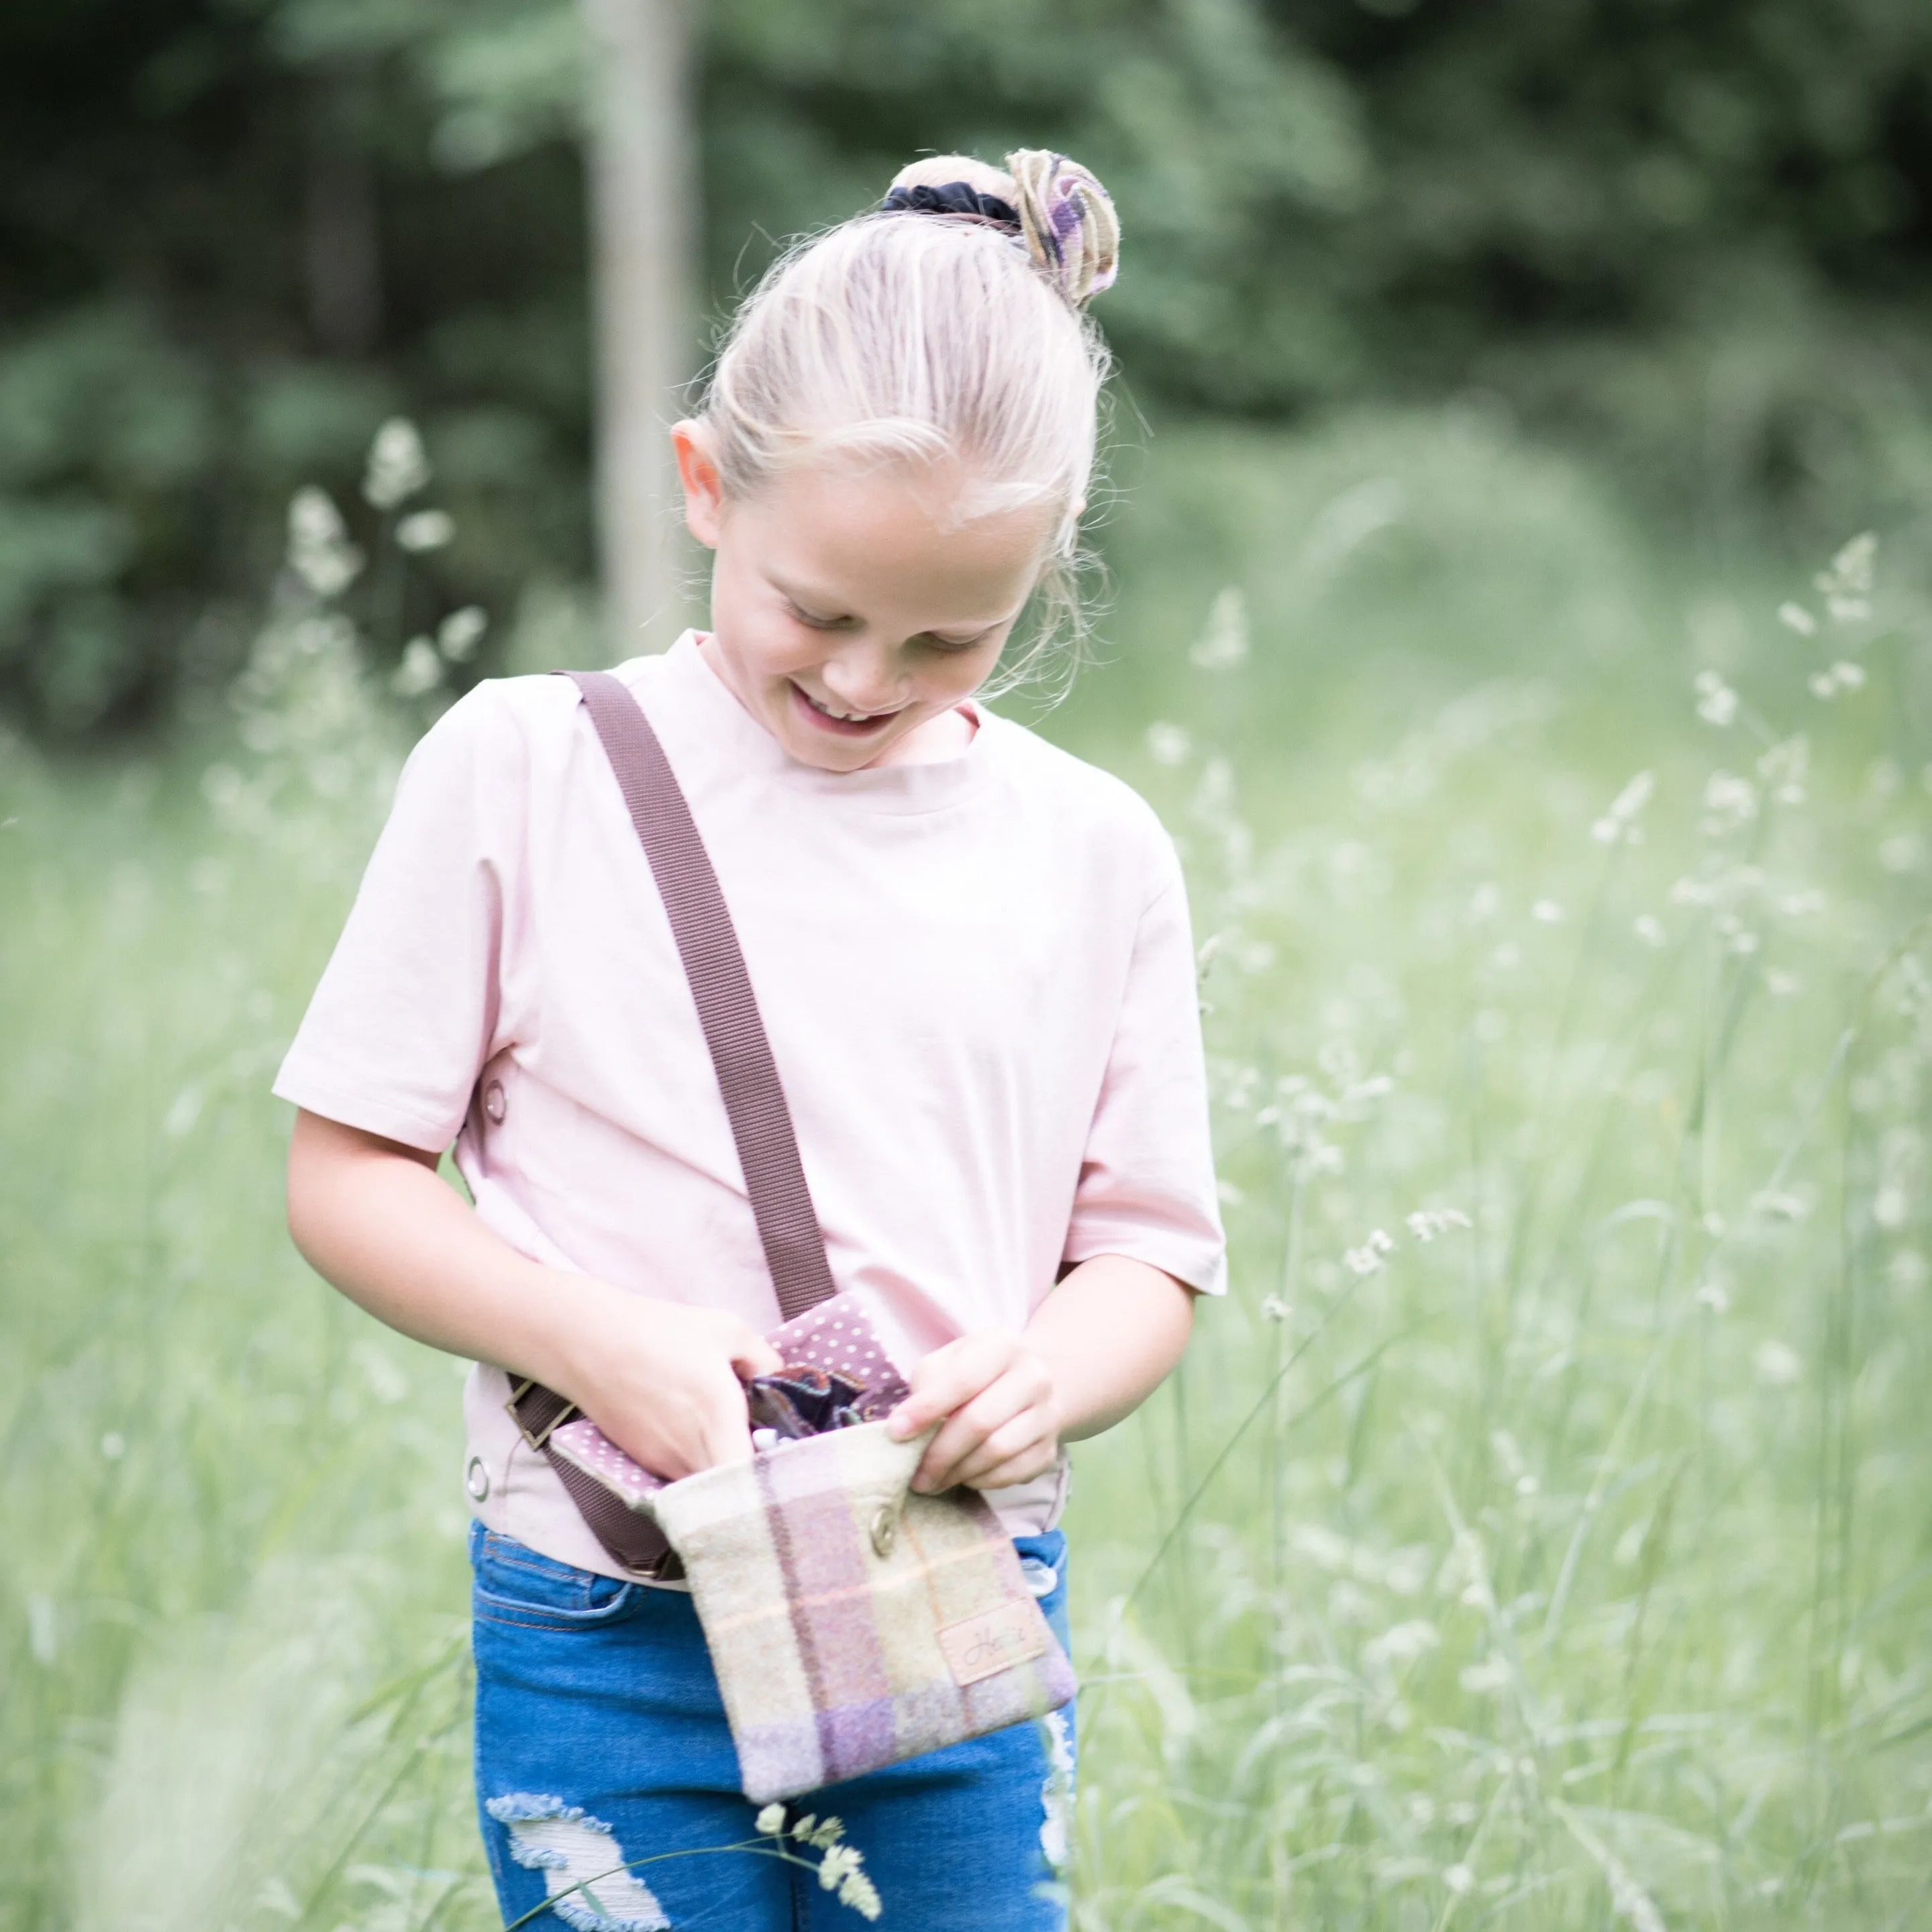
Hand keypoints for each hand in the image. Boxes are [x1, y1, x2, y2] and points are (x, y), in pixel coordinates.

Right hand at [550, 1278, 781, 1480]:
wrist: (590, 1341)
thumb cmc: (662, 1330)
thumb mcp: (727, 1330)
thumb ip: (766, 1361)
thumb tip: (781, 1384)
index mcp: (718, 1419)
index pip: (752, 1480)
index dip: (775, 1475)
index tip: (787, 1455)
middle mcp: (691, 1453)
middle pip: (734, 1492)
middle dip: (755, 1476)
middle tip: (766, 1445)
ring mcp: (664, 1463)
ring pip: (708, 1487)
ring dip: (725, 1470)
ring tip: (732, 1435)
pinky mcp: (645, 1463)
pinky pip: (684, 1476)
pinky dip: (699, 1464)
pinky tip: (697, 1433)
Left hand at [886, 1332, 1059, 1493]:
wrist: (1030, 1383)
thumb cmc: (976, 1373)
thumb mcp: (948, 1362)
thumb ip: (926, 1386)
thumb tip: (904, 1429)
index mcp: (1003, 1346)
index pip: (962, 1381)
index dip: (926, 1409)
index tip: (896, 1433)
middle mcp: (1033, 1377)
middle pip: (980, 1422)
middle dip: (940, 1454)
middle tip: (916, 1475)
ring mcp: (1047, 1414)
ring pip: (998, 1452)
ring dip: (958, 1472)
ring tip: (934, 1479)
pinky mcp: (1049, 1448)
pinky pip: (1013, 1473)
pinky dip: (982, 1481)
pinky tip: (964, 1476)